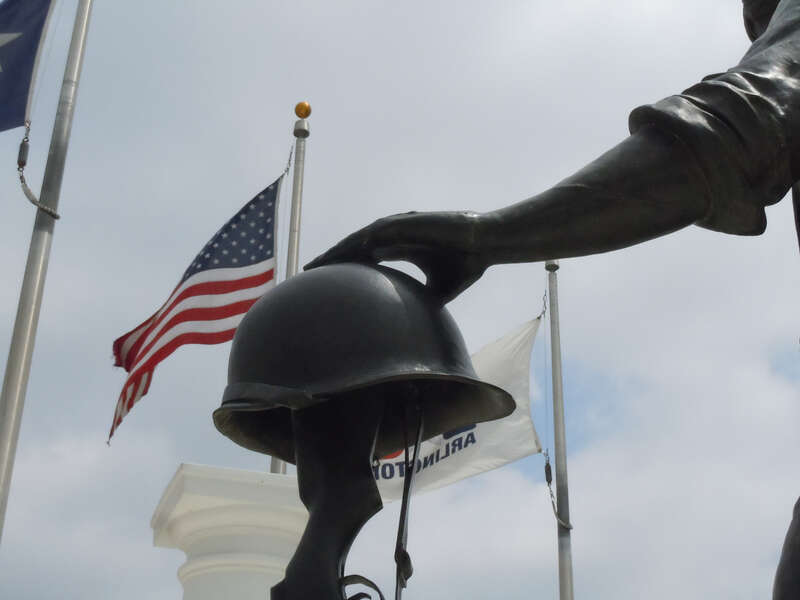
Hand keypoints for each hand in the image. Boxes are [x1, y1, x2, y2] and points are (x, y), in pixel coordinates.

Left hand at [305, 211, 488, 302]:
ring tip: (318, 262)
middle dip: (331, 259)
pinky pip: (378, 231)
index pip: (362, 258)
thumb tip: (419, 329)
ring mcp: (399, 227)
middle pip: (353, 247)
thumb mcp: (439, 291)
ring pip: (360, 237)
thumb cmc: (465, 264)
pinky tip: (345, 250)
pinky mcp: (407, 222)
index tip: (324, 282)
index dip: (342, 268)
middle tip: (308, 272)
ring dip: (339, 249)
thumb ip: (424, 302)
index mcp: (398, 249)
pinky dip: (360, 240)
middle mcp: (394, 236)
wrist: (485, 243)